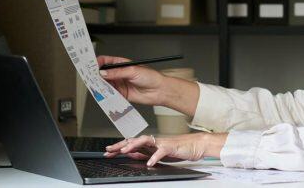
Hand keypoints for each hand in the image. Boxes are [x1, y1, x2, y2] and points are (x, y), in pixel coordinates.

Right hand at [96, 55, 166, 105]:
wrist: (159, 91)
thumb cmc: (150, 77)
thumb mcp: (132, 71)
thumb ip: (117, 73)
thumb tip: (103, 73)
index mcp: (122, 64)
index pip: (106, 61)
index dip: (98, 62)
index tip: (92, 65)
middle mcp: (119, 74)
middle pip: (103, 73)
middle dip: (96, 75)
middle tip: (91, 77)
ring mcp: (119, 84)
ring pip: (105, 84)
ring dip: (100, 85)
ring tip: (96, 85)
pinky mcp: (121, 94)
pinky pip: (110, 94)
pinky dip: (106, 94)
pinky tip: (104, 93)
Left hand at [104, 133, 227, 165]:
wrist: (195, 145)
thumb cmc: (177, 149)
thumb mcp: (157, 153)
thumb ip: (144, 153)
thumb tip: (130, 154)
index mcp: (149, 143)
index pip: (131, 143)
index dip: (118, 147)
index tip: (108, 151)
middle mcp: (153, 141)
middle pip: (134, 140)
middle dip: (120, 145)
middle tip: (109, 150)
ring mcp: (161, 143)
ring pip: (145, 141)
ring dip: (134, 146)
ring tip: (125, 151)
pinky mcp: (171, 147)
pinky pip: (161, 151)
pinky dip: (155, 157)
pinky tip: (149, 163)